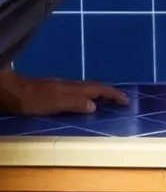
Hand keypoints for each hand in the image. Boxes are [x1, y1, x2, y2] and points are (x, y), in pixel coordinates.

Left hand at [0, 69, 127, 114]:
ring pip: (86, 88)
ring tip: (105, 100)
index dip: (113, 94)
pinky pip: (77, 91)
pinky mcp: (54, 90)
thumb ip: (75, 103)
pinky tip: (82, 100)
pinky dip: (86, 94)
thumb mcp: (55, 103)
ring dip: (98, 93)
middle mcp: (70, 85)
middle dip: (109, 92)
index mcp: (74, 89)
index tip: (126, 100)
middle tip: (120, 100)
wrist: (13, 90)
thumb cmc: (34, 99)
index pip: (99, 90)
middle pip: (95, 86)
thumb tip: (95, 105)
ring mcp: (62, 86)